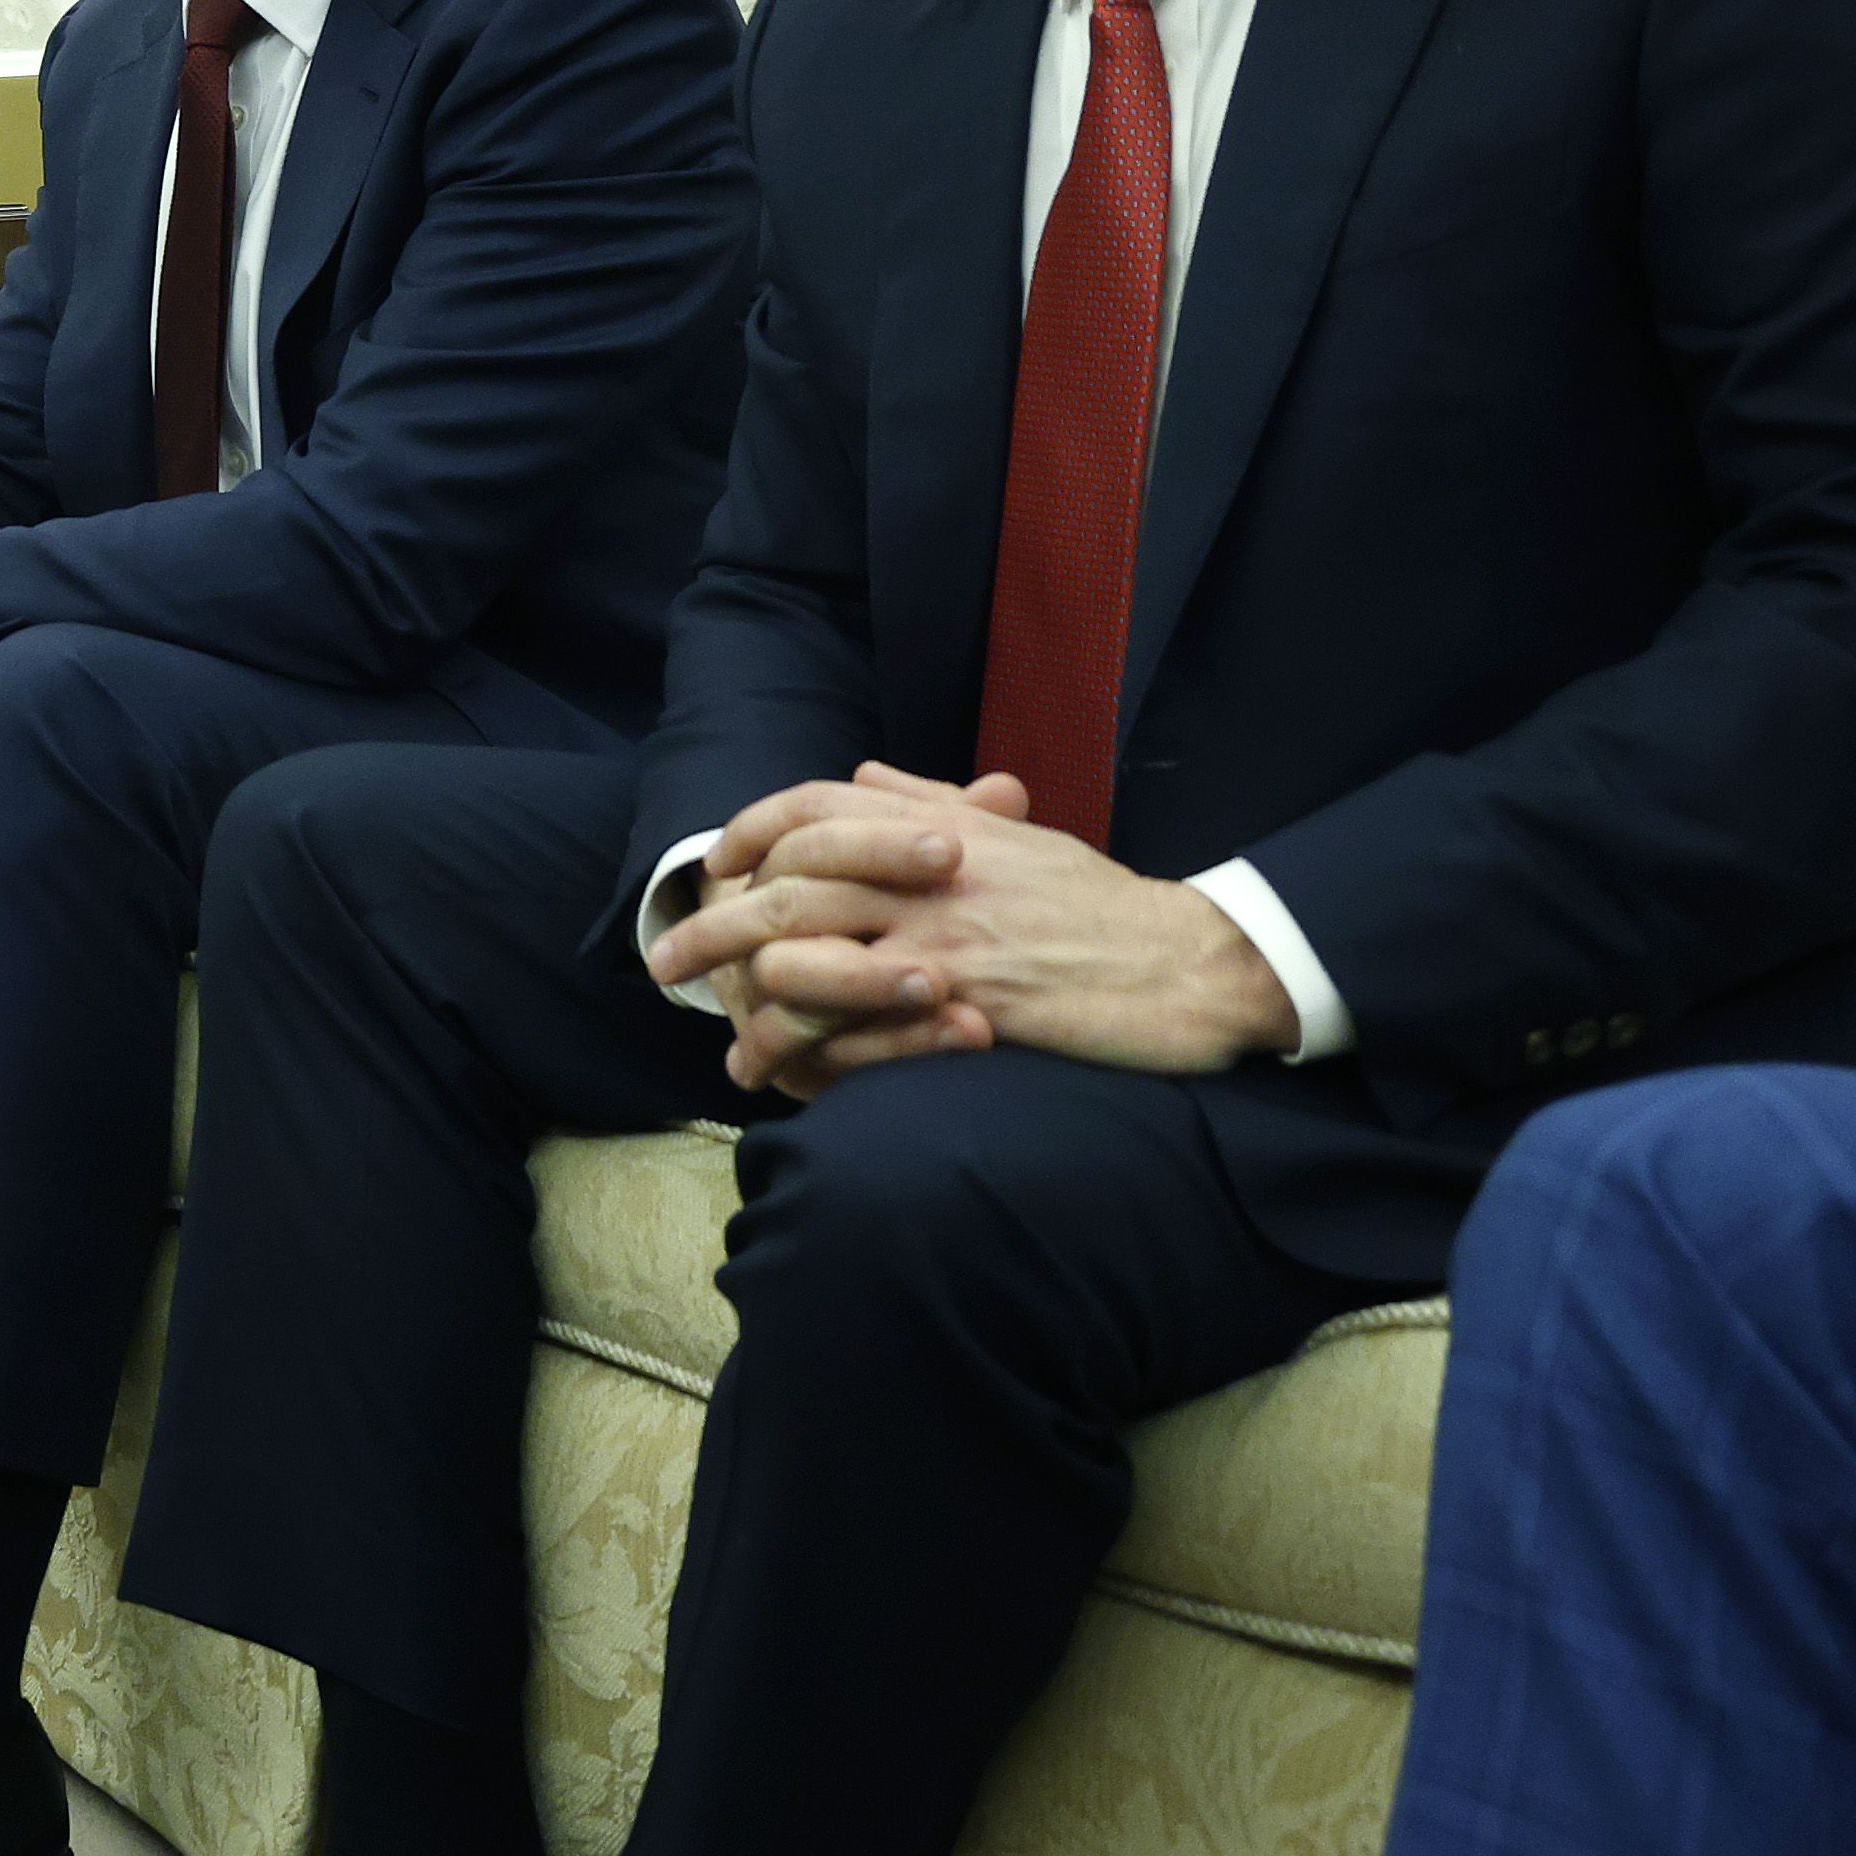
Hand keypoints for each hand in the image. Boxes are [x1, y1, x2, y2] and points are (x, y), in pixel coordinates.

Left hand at [650, 761, 1292, 1098]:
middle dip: (712, 925)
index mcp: (939, 827)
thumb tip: (860, 773)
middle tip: (663, 963)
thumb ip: (931, 802)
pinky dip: (815, 1058)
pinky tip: (791, 1082)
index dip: (748, 831)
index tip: (712, 866)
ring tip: (726, 1045)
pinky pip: (862, 1032)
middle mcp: (928, 874)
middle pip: (786, 886)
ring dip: (751, 1005)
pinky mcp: (964, 1006)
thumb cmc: (1106, 905)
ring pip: (808, 959)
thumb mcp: (1019, 836)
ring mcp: (942, 941)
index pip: (812, 807)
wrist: (1191, 965)